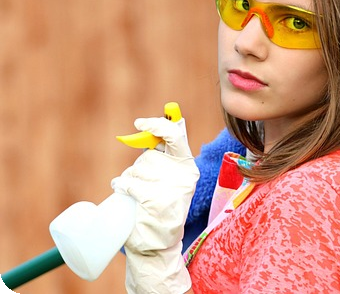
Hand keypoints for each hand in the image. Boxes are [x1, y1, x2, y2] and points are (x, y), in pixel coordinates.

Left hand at [112, 116, 199, 293]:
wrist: (156, 245)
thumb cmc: (159, 208)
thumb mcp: (169, 181)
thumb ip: (163, 157)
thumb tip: (146, 129)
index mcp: (188, 168)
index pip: (176, 136)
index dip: (157, 125)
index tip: (140, 123)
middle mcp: (183, 177)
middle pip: (149, 157)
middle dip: (138, 168)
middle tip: (140, 183)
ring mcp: (170, 190)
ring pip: (136, 170)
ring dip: (128, 178)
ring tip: (133, 194)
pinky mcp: (155, 202)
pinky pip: (130, 184)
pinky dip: (122, 186)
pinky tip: (124, 194)